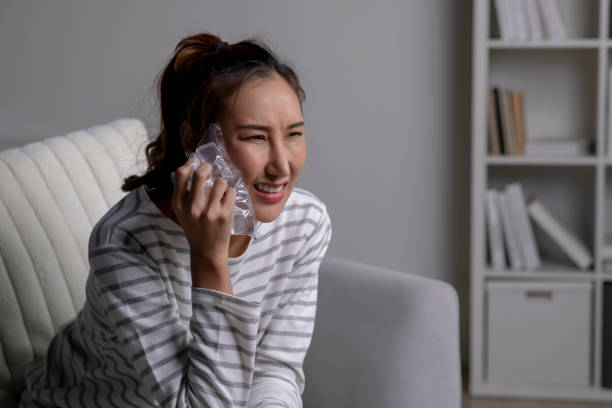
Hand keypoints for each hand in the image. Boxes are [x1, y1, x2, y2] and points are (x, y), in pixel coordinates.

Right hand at [172, 160, 235, 292]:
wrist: (207, 251)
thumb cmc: (195, 228)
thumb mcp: (182, 212)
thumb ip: (184, 192)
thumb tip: (193, 166)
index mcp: (179, 204)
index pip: (181, 173)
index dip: (190, 164)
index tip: (196, 164)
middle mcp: (192, 206)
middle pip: (200, 173)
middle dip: (208, 167)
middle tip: (210, 170)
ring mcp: (209, 211)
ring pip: (220, 181)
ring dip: (222, 183)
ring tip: (221, 190)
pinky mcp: (224, 215)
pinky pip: (231, 192)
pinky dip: (231, 193)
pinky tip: (227, 199)